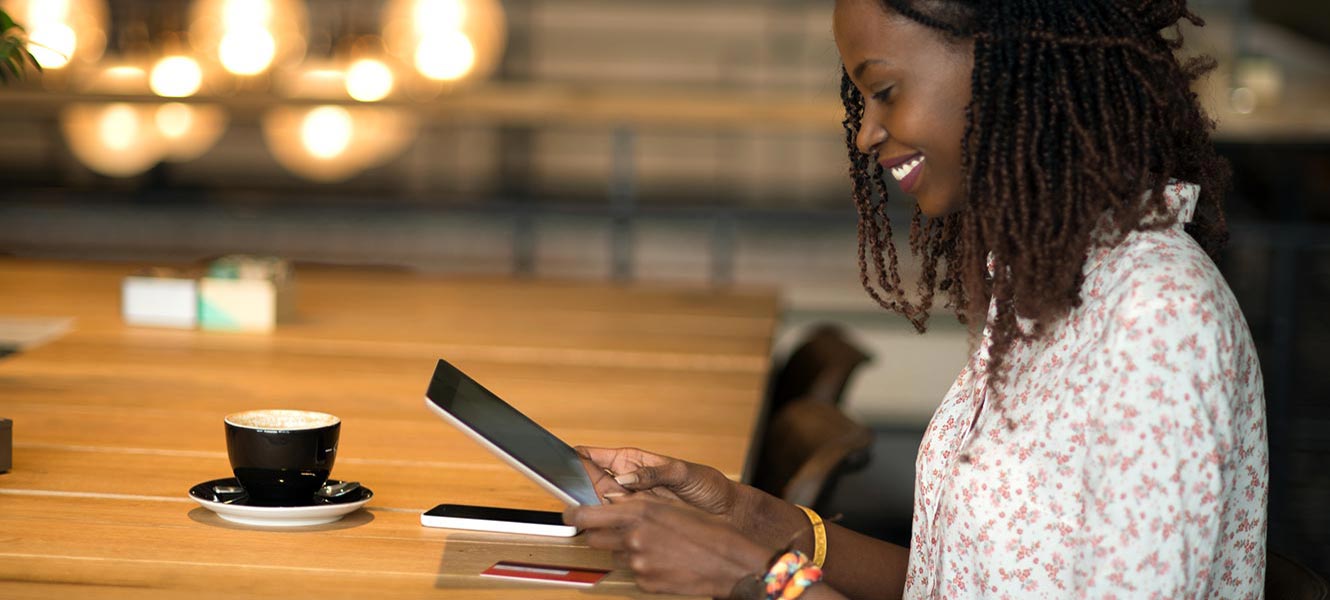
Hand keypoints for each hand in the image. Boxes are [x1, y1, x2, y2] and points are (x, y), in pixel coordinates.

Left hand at [564, 494, 773, 597]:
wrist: (730, 562)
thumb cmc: (708, 530)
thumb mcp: (670, 506)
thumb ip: (639, 506)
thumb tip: (613, 504)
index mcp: (639, 511)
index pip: (587, 514)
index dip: (573, 515)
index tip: (570, 513)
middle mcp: (633, 536)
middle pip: (593, 538)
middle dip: (600, 533)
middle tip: (618, 530)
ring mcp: (638, 562)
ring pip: (615, 555)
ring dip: (625, 549)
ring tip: (654, 546)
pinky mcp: (645, 582)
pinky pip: (632, 573)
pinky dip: (642, 567)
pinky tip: (663, 561)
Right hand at [577, 446, 742, 518]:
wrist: (725, 511)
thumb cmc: (707, 486)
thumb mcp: (683, 472)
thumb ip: (653, 473)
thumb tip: (625, 480)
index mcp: (632, 460)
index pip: (594, 456)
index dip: (575, 457)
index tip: (559, 462)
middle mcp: (627, 480)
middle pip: (589, 481)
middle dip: (574, 485)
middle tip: (564, 492)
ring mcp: (630, 501)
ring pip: (599, 503)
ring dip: (589, 506)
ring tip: (578, 508)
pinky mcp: (637, 520)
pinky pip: (615, 520)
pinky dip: (606, 522)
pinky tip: (601, 524)